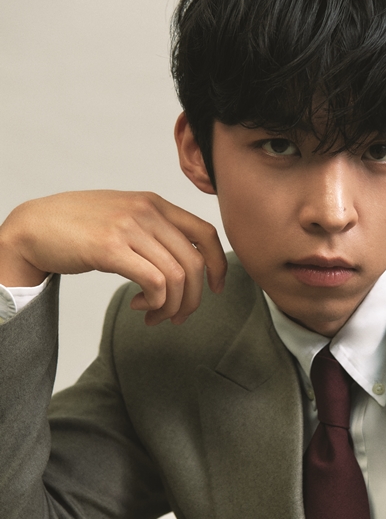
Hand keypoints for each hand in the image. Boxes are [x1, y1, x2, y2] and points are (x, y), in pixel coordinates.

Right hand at [0, 191, 226, 324]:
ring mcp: (128, 228)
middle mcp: (147, 211)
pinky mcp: (109, 248)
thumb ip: (154, 231)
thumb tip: (183, 266)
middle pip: (194, 262)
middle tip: (177, 316)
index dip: (218, 265)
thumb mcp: (125, 217)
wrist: (34, 225)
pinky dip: (155, 302)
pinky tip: (139, 306)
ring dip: (172, 306)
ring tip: (155, 316)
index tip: (215, 288)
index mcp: (155, 202)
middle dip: (193, 298)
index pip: (206, 232)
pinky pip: (154, 282)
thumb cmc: (80, 227)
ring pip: (177, 276)